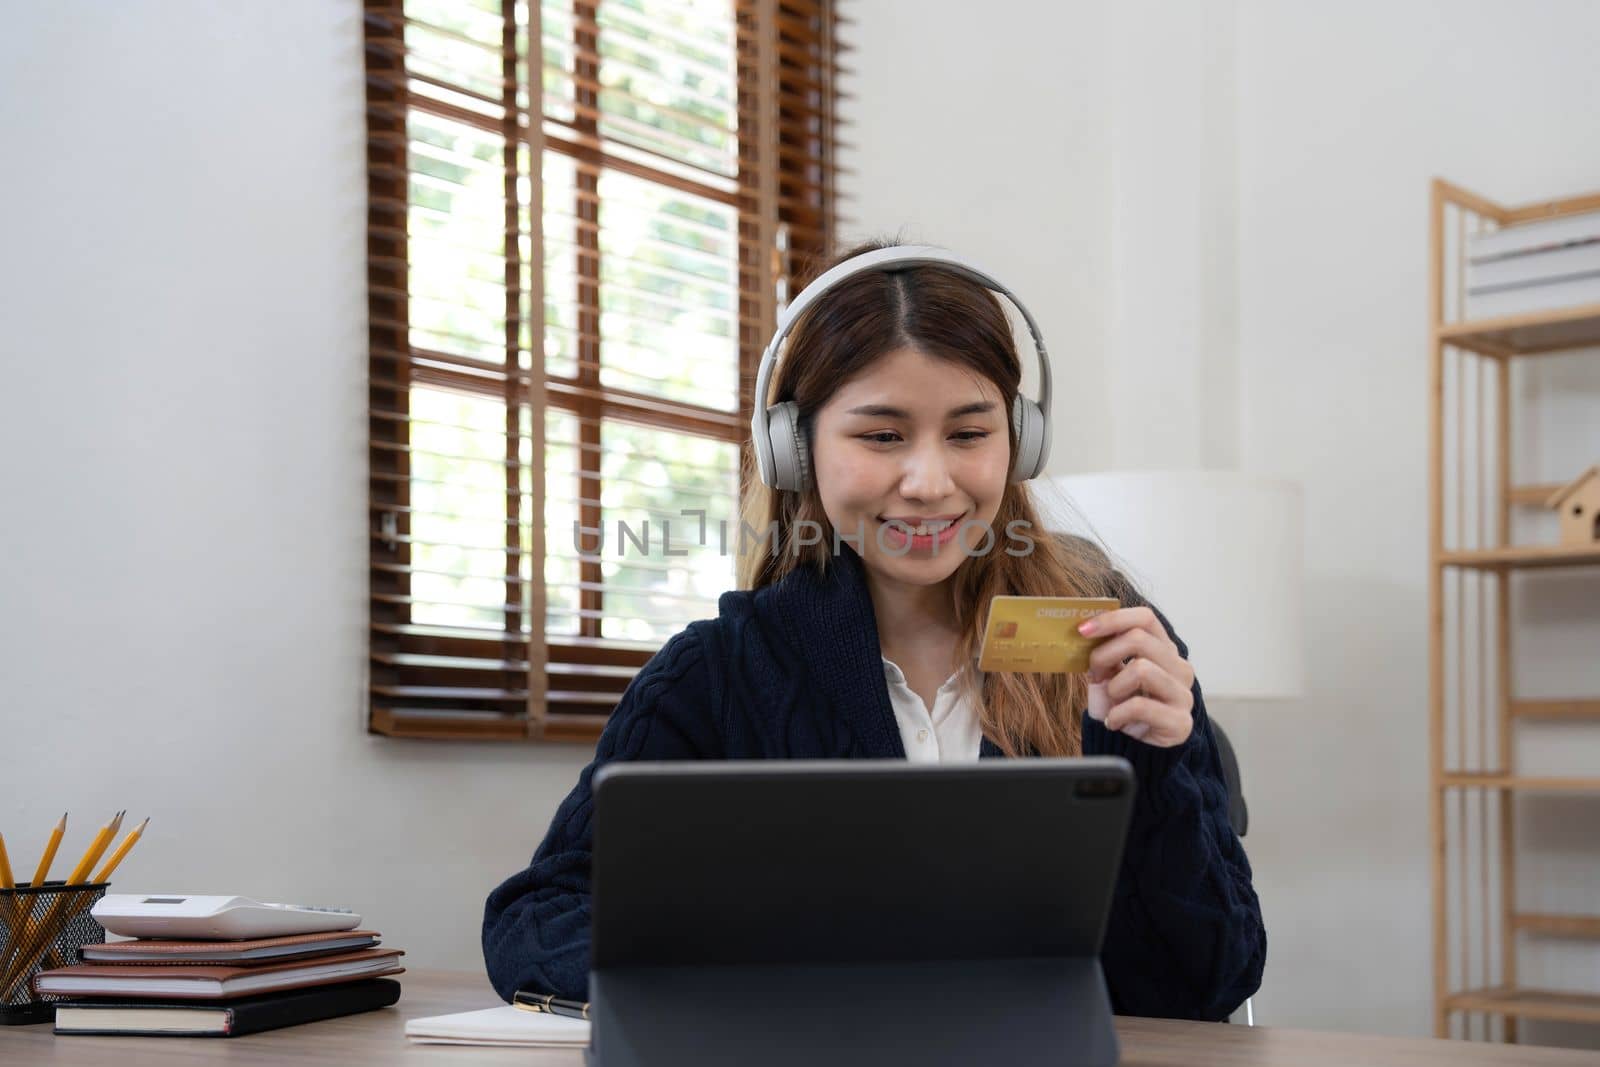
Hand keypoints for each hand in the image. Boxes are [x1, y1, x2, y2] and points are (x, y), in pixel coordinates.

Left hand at [1079, 606, 1194, 747]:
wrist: (1136, 748)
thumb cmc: (1122, 706)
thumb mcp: (1109, 675)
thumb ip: (1104, 653)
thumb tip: (1085, 631)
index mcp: (1163, 650)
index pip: (1145, 618)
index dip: (1112, 619)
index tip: (1083, 630)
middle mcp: (1179, 667)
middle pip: (1139, 638)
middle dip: (1104, 654)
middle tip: (1094, 674)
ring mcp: (1182, 694)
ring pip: (1141, 669)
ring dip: (1114, 686)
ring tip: (1112, 701)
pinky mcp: (1180, 721)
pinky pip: (1140, 705)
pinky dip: (1118, 714)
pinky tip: (1114, 722)